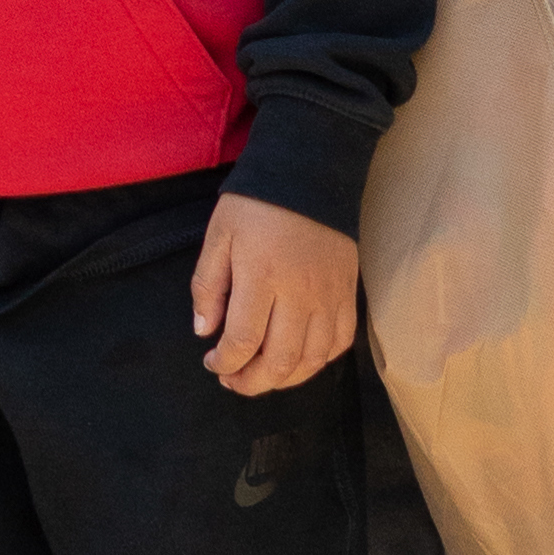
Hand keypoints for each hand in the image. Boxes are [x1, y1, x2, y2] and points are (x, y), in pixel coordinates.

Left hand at [191, 193, 358, 392]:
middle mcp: (299, 294)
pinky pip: (339, 343)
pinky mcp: (348, 294)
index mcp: (261, 276)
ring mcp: (329, 297)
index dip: (225, 363)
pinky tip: (299, 360)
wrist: (309, 172)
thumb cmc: (256, 203)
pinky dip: (319, 362)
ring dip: (284, 380)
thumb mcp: (219, 234)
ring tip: (262, 375)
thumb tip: (205, 332)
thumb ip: (208, 284)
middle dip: (251, 382)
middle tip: (233, 380)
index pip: (243, 341)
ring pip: (311, 361)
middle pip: (279, 361)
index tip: (212, 363)